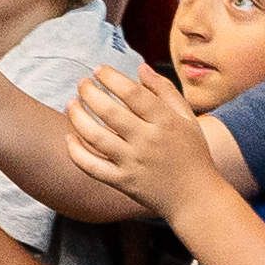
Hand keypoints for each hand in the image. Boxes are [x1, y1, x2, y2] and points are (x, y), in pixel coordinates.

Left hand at [63, 59, 215, 207]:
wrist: (195, 198)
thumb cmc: (192, 153)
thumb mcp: (187, 118)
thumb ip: (165, 91)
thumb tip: (140, 67)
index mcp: (165, 122)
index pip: (132, 93)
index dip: (110, 77)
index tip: (98, 70)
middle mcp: (147, 141)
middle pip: (109, 112)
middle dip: (89, 92)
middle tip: (82, 83)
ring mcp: (133, 163)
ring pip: (95, 137)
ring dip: (78, 117)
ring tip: (71, 104)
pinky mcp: (122, 182)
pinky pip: (91, 166)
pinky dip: (76, 151)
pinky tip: (70, 136)